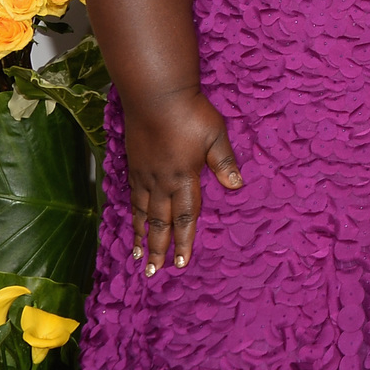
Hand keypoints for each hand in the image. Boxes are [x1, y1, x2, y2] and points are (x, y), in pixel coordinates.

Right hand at [121, 90, 242, 275]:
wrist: (155, 96)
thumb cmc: (191, 113)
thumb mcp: (216, 135)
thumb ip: (224, 162)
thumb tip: (237, 186)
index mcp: (184, 178)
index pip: (185, 217)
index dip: (184, 241)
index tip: (182, 263)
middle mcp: (161, 182)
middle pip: (160, 222)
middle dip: (158, 249)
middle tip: (153, 273)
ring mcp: (144, 175)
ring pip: (143, 213)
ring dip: (142, 237)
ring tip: (139, 258)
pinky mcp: (134, 165)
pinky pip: (133, 198)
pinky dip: (133, 215)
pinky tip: (134, 222)